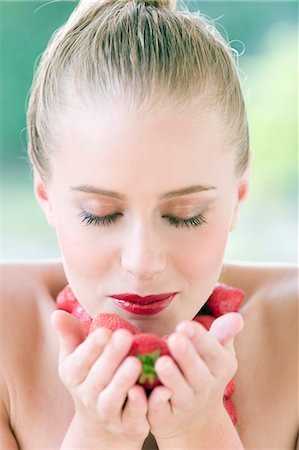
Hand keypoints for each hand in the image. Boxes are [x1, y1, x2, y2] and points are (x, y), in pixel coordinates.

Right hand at [51, 310, 149, 444]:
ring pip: (112, 398)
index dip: (91, 347)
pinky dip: (142, 405)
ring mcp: (106, 413)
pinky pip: (133, 416)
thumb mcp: (76, 356)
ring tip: (136, 362)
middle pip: (97, 377)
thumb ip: (70, 334)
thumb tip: (56, 313)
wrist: (101, 421)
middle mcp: (87, 395)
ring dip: (123, 381)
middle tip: (125, 335)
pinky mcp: (127, 425)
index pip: (80, 360)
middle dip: (111, 356)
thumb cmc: (90, 376)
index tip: (104, 331)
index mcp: (73, 374)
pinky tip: (156, 388)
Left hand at [147, 312, 243, 440]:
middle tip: (175, 338)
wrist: (196, 419)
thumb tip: (236, 316)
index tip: (185, 325)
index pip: (213, 352)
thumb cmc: (205, 371)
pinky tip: (144, 389)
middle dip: (187, 356)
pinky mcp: (165, 419)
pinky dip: (154, 402)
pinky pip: (160, 412)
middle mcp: (205, 388)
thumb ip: (223, 334)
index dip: (200, 339)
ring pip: (180, 393)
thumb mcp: (218, 353)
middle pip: (198, 374)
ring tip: (161, 361)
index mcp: (220, 368)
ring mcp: (186, 406)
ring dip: (172, 378)